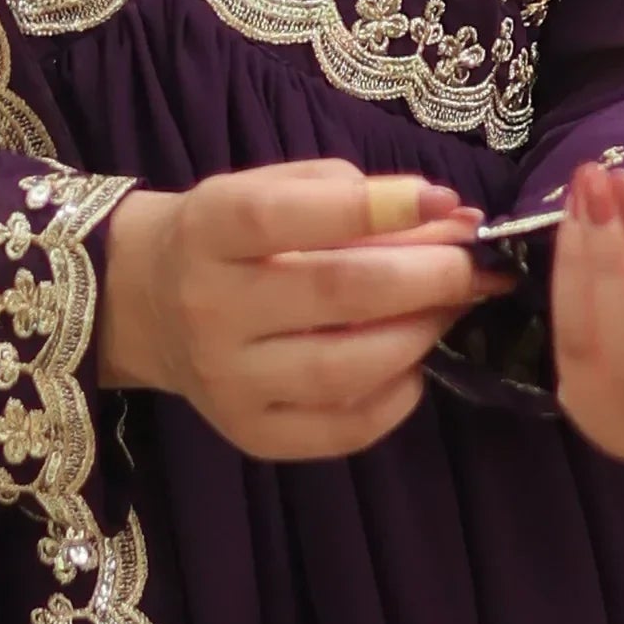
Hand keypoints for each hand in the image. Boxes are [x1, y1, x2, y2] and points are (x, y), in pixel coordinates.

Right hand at [96, 161, 512, 459]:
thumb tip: (452, 219)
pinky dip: (398, 393)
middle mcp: (210, 308)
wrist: (146, 304)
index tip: (447, 204)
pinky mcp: (252, 435)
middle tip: (476, 264)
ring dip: (421, 334)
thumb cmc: (229, 233)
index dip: (378, 209)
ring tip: (451, 307)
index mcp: (210, 229)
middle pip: (336, 294)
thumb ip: (354, 196)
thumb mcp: (272, 188)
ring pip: (348, 369)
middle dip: (427, 276)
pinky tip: (413, 359)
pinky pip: (346, 427)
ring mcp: (228, 382)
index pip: (290, 217)